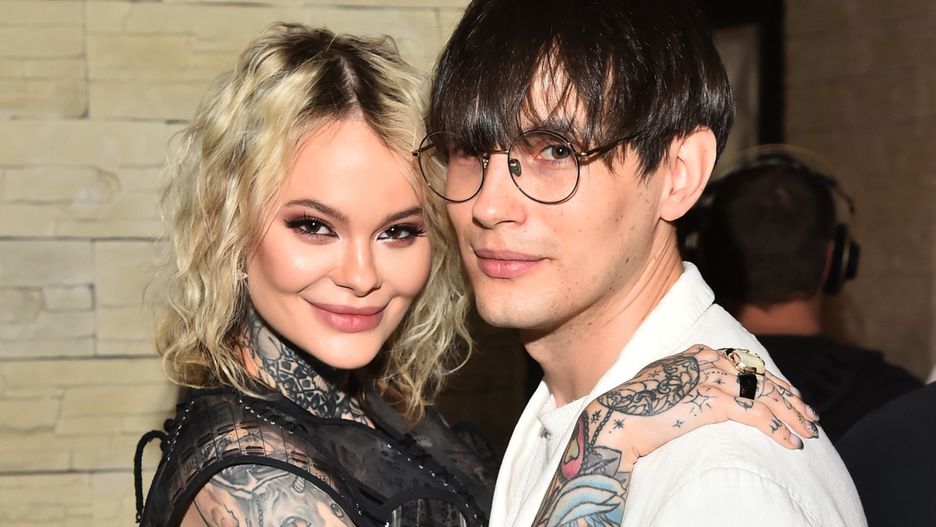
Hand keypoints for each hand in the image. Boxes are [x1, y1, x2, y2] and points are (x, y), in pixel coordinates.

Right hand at [532, 344, 816, 526]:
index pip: (745, 363)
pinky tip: (791, 442)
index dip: (771, 379)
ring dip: (790, 415)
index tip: (789, 395)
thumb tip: (701, 383)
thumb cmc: (633, 408)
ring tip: (807, 432)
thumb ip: (685, 376)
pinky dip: (778, 428)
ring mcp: (710, 379)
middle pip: (760, 376)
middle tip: (809, 415)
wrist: (616, 419)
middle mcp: (706, 362)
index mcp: (695, 355)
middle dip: (789, 397)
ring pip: (765, 393)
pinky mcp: (712, 401)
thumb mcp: (662, 383)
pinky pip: (756, 413)